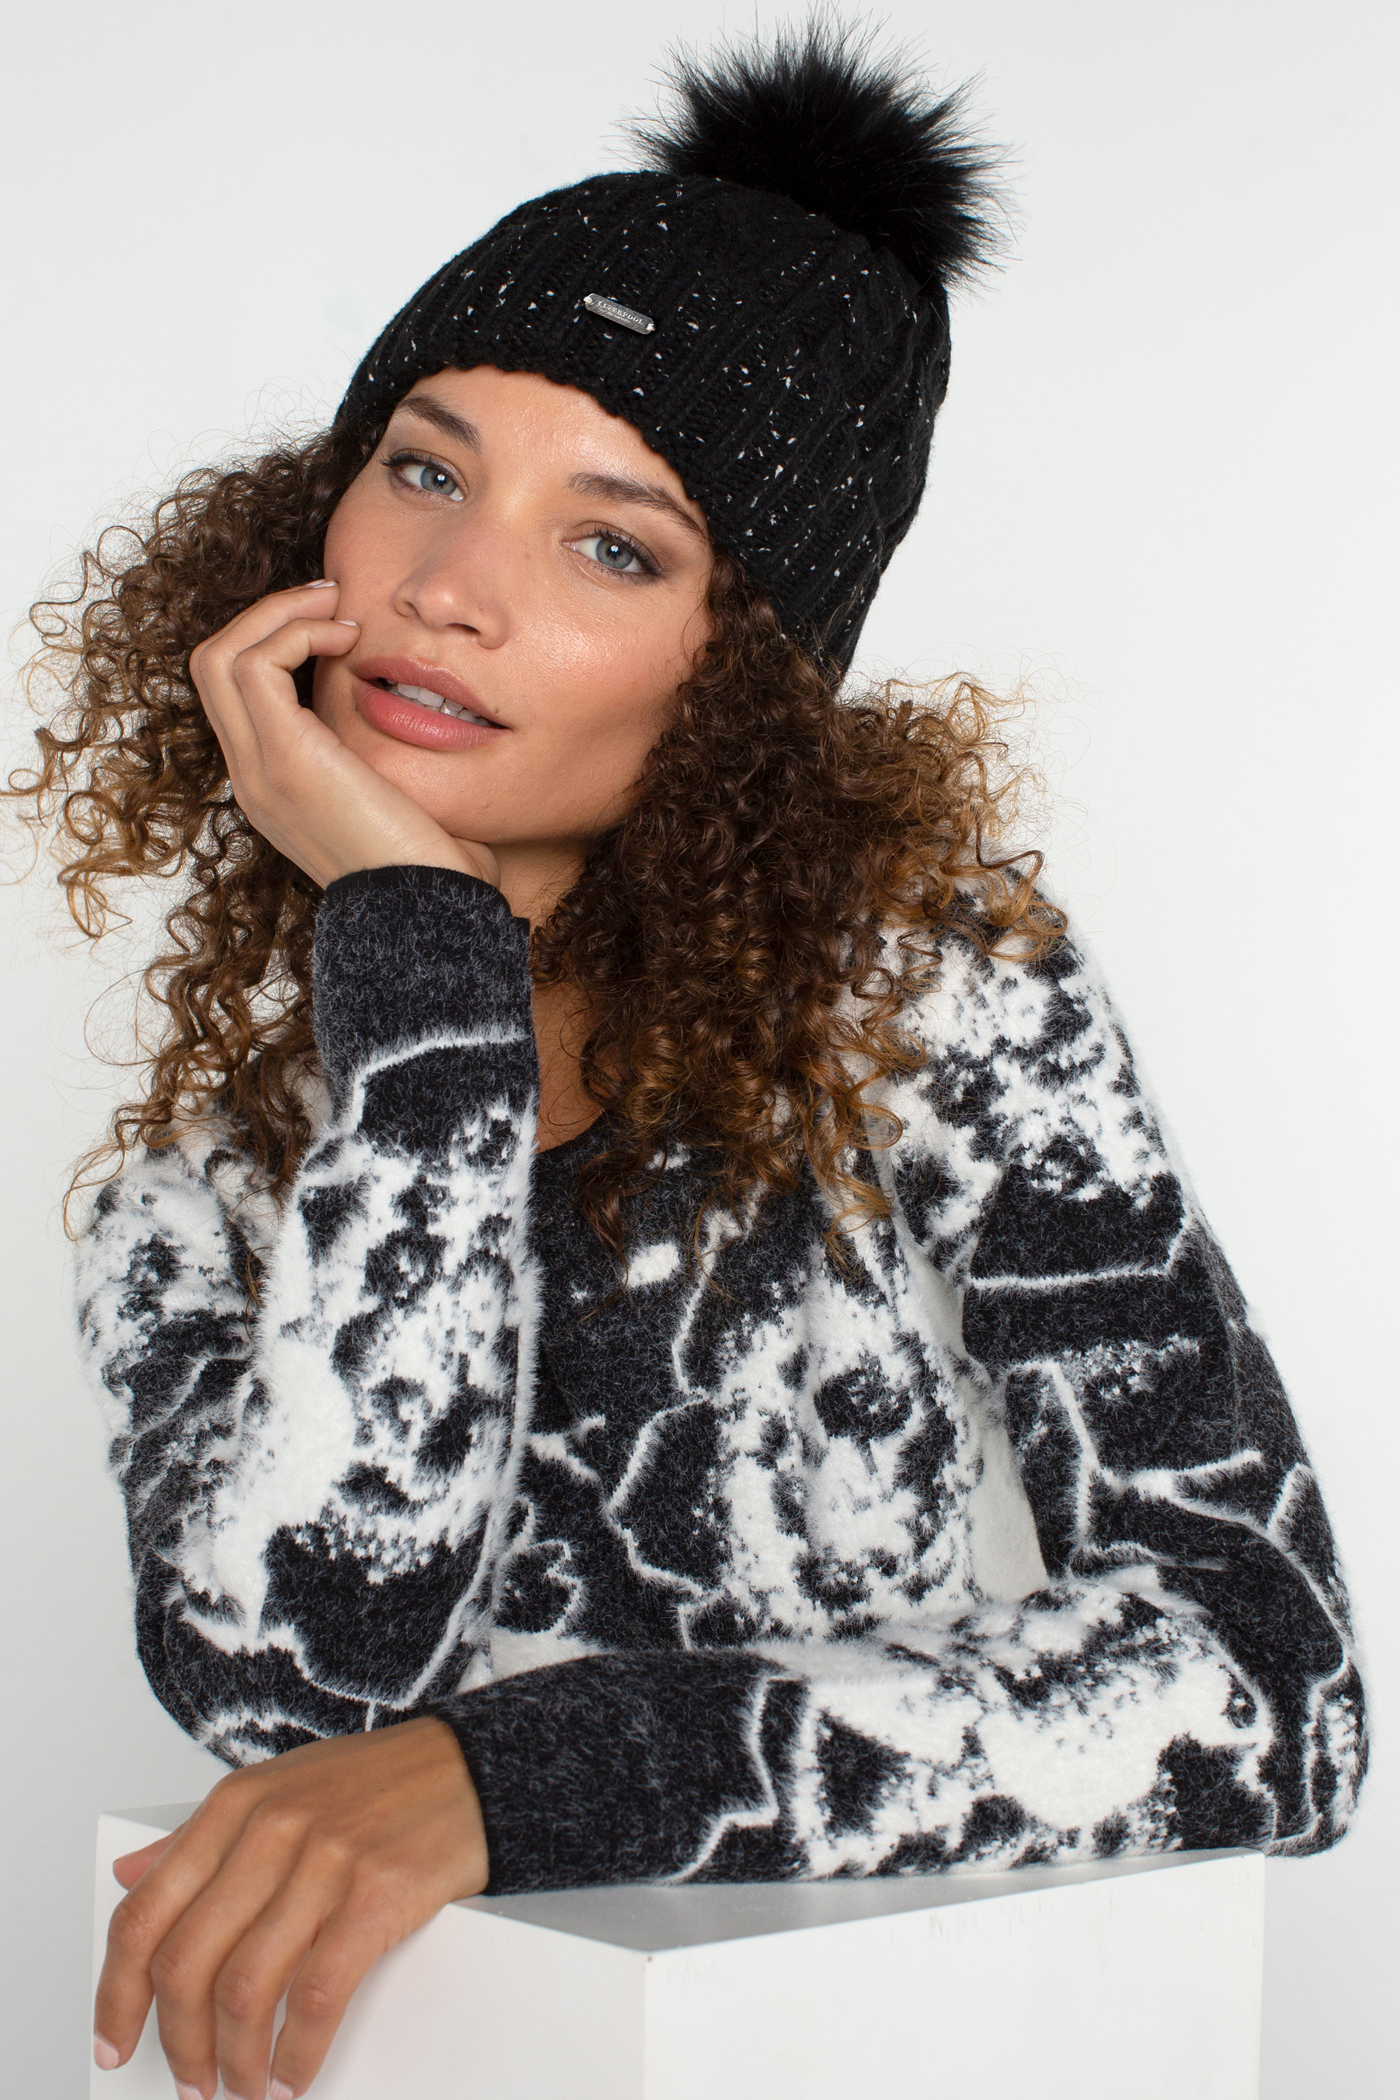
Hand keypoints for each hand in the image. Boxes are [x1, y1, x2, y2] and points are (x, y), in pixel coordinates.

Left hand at [94, 1717, 488, 2099]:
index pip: (144, 1913)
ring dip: (235, 2062)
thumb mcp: (278, 1788)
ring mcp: (325, 1861)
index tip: (113, 2043)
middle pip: (187, 1962)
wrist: (477, 1767)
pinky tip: (292, 2078)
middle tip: (191, 2083)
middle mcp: (271, 1829)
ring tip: (241, 2089)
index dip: (117, 1993)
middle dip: (180, 2044)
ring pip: (244, 1990)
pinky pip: (317, 1997)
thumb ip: (200, 1836)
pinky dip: (296, 2056)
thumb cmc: (378, 1782)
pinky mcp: (378, 1895)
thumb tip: (129, 1875)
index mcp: (235, 1805)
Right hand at [190, 581, 499, 890]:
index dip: (275, 642)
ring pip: (220, 655)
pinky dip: (296, 633)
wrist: (433, 910)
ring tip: (341, 611)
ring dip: (279, 614)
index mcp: (272, 784)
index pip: (234, 692)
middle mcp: (252, 777)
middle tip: (333, 598)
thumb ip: (374, 753)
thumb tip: (405, 704)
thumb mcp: (393, 795)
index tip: (338, 624)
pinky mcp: (286, 760)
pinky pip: (256, 665)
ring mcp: (260, 770)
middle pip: (212, 665)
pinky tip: (349, 639)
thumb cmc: (433, 862)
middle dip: (268, 615)